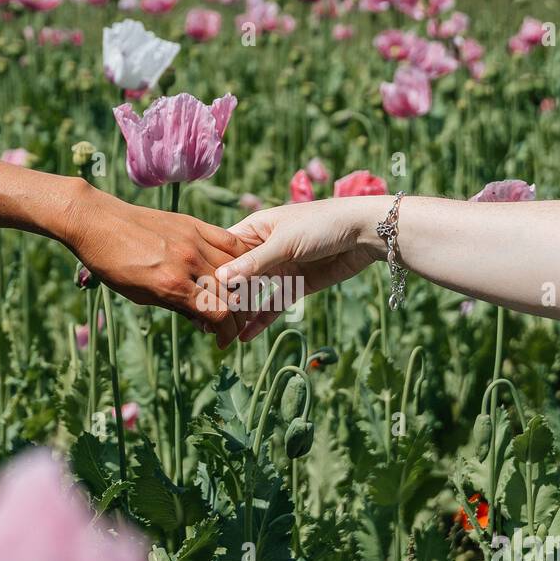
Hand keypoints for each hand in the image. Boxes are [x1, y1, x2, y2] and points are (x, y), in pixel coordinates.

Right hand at [0, 150, 247, 345]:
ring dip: (236, 318)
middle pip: (244, 277)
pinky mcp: (169, 283)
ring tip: (230, 334)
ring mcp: (187, 263)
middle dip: (249, 302)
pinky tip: (215, 335)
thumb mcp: (167, 232)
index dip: (253, 276)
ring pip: (230, 294)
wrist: (95, 221)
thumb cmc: (125, 230)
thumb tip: (206, 283)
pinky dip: (217, 324)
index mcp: (201, 231)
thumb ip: (192, 257)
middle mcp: (200, 245)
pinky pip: (207, 307)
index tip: (251, 295)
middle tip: (245, 323)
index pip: (244, 254)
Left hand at [65, 189, 247, 347]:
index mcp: (171, 285)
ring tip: (235, 301)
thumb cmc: (112, 265)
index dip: (226, 332)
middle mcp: (187, 262)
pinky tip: (238, 271)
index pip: (218, 313)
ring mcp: (193, 240)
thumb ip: (176, 307)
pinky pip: (229, 242)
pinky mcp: (193, 224)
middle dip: (237, 317)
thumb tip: (205, 321)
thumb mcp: (140, 296)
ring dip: (242, 290)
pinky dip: (239, 259)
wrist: (98, 222)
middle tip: (231, 325)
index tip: (222, 340)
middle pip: (232, 294)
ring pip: (236, 269)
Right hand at [216, 198, 385, 340]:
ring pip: (252, 293)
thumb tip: (220, 279)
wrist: (364, 233)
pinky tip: (246, 336)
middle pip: (235, 275)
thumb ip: (254, 263)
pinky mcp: (296, 285)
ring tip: (223, 334)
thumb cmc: (323, 224)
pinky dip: (261, 320)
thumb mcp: (284, 242)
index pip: (223, 252)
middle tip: (205, 322)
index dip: (209, 272)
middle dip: (222, 297)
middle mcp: (263, 249)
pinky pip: (273, 305)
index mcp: (255, 229)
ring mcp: (279, 268)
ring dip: (240, 312)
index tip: (195, 294)